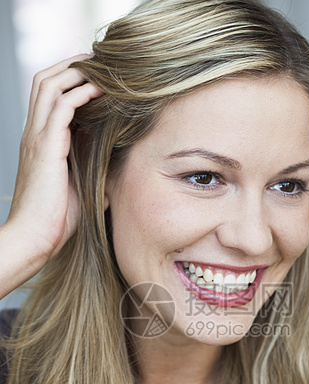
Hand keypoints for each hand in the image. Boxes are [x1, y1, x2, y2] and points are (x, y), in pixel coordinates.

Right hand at [0, 54, 102, 297]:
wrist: (35, 238)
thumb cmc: (56, 220)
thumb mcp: (79, 188)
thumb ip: (92, 171)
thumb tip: (116, 169)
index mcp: (40, 141)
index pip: (49, 96)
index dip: (71, 80)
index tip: (100, 78)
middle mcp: (35, 133)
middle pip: (45, 79)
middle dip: (72, 65)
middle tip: (101, 63)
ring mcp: (37, 137)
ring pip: (50, 84)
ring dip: (76, 72)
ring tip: (102, 69)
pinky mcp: (45, 147)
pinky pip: (61, 106)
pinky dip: (81, 93)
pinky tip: (101, 91)